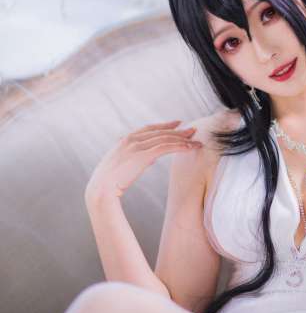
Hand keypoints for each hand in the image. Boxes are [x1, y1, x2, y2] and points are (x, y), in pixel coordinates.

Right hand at [85, 120, 201, 205]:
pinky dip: (179, 147)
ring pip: (166, 139)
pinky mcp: (143, 155)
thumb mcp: (122, 165)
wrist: (101, 189)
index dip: (165, 125)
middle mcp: (131, 139)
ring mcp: (137, 146)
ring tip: (196, 141)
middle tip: (193, 130)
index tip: (178, 123)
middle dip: (178, 131)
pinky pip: (166, 148)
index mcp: (125, 140)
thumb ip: (136, 158)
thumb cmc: (110, 182)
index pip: (149, 128)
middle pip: (160, 132)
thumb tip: (150, 159)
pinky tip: (189, 148)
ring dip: (183, 139)